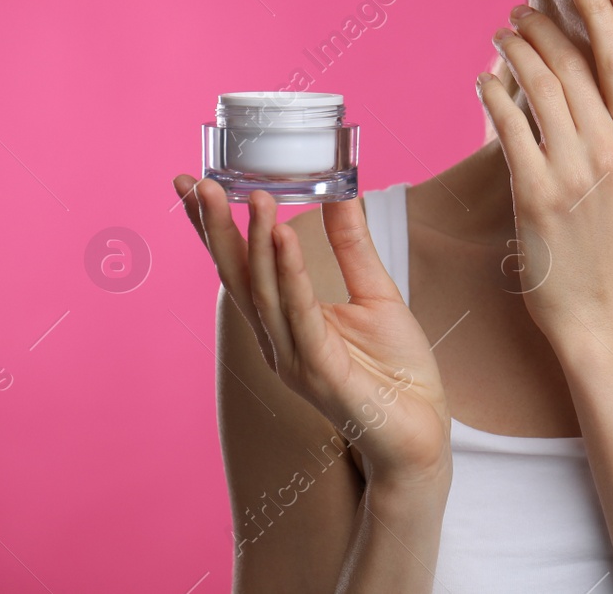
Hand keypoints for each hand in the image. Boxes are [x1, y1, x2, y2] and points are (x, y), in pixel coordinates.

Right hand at [172, 176, 453, 486]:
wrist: (422, 431)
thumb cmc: (396, 371)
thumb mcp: (375, 292)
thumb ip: (351, 244)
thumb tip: (341, 190)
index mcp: (284, 322)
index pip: (240, 267)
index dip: (213, 228)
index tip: (191, 184)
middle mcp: (278, 340)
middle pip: (238, 277)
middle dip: (216, 229)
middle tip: (200, 182)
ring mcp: (294, 358)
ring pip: (266, 292)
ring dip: (257, 242)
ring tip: (255, 196)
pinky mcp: (320, 371)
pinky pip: (301, 314)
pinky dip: (290, 274)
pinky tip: (283, 236)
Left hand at [477, 0, 612, 344]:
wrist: (607, 318)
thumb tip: (588, 100)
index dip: (599, 12)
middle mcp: (612, 150)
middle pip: (574, 65)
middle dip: (543, 27)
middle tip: (519, 11)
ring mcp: (576, 171)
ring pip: (542, 87)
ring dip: (515, 52)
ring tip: (499, 36)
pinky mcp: (538, 194)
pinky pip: (511, 128)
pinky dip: (494, 95)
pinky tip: (482, 82)